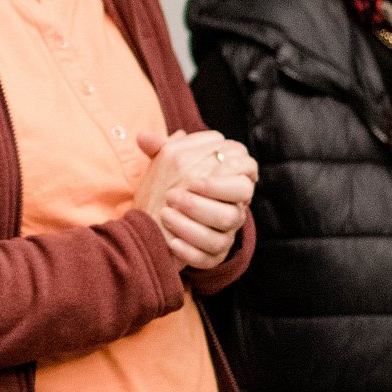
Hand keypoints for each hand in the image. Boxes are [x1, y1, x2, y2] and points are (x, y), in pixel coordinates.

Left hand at [134, 130, 255, 268]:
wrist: (152, 226)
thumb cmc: (165, 190)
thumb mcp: (163, 167)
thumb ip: (159, 150)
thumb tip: (144, 136)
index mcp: (226, 179)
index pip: (247, 165)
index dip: (227, 168)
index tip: (194, 177)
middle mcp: (233, 204)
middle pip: (242, 192)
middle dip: (212, 190)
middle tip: (175, 194)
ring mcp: (226, 230)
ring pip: (227, 222)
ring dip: (194, 218)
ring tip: (165, 213)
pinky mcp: (214, 254)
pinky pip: (211, 255)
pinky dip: (190, 249)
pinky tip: (172, 241)